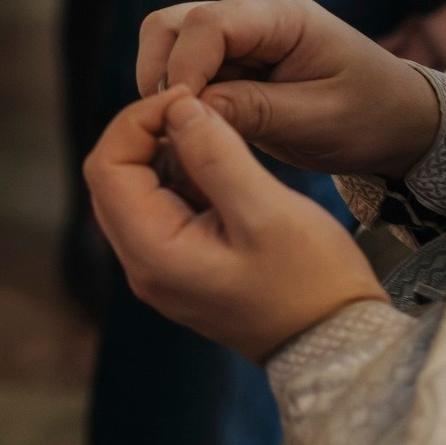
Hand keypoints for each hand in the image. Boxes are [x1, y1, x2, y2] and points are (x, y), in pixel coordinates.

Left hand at [86, 88, 385, 361]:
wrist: (339, 345)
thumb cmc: (312, 283)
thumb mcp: (266, 212)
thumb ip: (216, 156)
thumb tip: (180, 107)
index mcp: (151, 252)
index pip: (106, 168)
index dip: (136, 122)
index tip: (185, 99)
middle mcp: (141, 263)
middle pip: (113, 177)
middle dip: (148, 135)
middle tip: (200, 111)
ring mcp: (159, 267)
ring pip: (137, 189)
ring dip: (167, 154)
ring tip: (218, 135)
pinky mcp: (181, 265)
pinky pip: (162, 207)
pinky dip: (182, 177)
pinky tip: (222, 166)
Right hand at [137, 0, 439, 177]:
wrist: (399, 124)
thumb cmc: (372, 117)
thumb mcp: (319, 120)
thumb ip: (255, 111)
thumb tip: (189, 111)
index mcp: (282, 17)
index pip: (207, 24)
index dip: (183, 68)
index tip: (182, 115)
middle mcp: (252, 17)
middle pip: (172, 24)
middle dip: (160, 72)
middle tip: (174, 124)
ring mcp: (237, 39)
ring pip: (167, 44)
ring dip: (164, 85)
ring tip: (185, 127)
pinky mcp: (228, 65)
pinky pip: (182, 70)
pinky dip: (177, 98)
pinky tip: (196, 128)